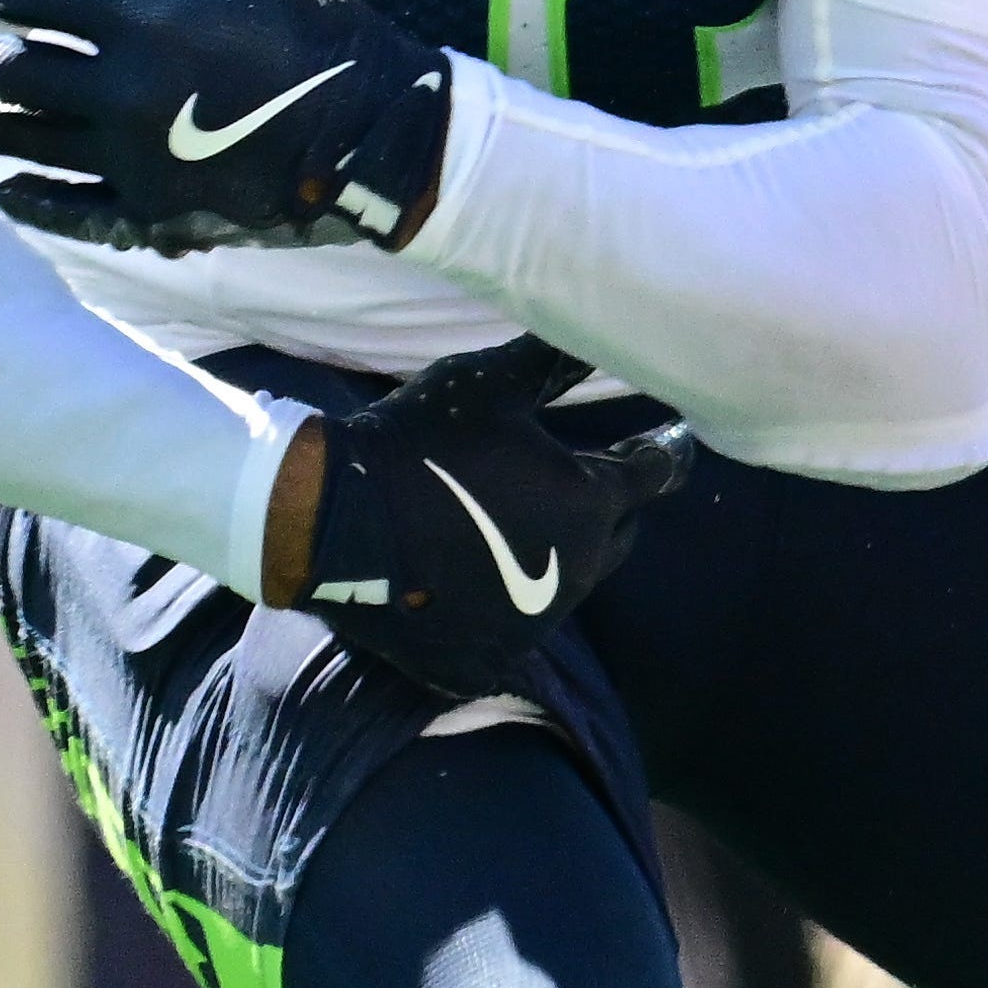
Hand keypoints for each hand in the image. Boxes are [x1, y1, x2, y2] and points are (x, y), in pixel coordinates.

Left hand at [0, 0, 455, 252]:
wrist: (391, 139)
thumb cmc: (326, 34)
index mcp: (146, 24)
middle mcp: (123, 95)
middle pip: (1, 70)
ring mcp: (134, 163)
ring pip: (20, 140)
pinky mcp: (156, 215)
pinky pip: (69, 210)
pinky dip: (27, 199)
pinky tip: (3, 187)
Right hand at [290, 335, 692, 698]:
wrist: (327, 516)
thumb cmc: (419, 440)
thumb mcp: (492, 384)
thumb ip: (556, 362)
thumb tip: (603, 329)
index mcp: (591, 502)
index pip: (655, 473)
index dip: (658, 452)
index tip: (661, 441)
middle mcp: (578, 569)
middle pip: (617, 533)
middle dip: (605, 505)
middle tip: (573, 480)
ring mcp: (533, 621)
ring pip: (568, 581)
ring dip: (554, 554)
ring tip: (511, 524)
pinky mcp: (487, 657)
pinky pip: (514, 627)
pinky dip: (502, 603)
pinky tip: (472, 576)